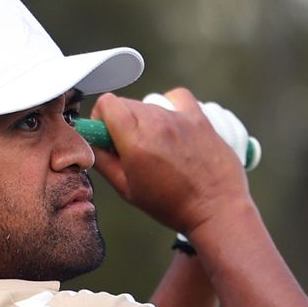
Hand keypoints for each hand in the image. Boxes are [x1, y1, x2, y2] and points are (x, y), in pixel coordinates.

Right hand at [90, 88, 250, 233]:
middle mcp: (156, 123)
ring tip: (157, 145)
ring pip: (149, 104)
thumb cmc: (172, 206)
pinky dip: (170, 105)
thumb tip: (91, 144)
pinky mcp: (199, 118)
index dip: (100, 118)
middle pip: (126, 104)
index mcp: (135, 142)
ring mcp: (180, 118)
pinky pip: (177, 97)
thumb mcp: (127, 190)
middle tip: (131, 147)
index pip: (106, 103)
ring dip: (145, 119)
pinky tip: (172, 124)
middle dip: (121, 122)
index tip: (106, 134)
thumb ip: (103, 162)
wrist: (216, 209)